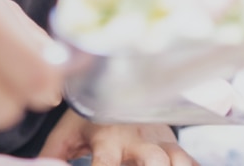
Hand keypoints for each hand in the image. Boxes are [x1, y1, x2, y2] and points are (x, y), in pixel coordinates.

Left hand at [38, 109, 197, 165]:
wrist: (119, 86)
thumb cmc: (89, 117)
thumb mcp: (67, 134)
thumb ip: (51, 156)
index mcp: (107, 138)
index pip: (105, 164)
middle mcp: (137, 140)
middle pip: (155, 162)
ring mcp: (160, 141)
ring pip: (178, 161)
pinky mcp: (174, 144)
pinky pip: (192, 161)